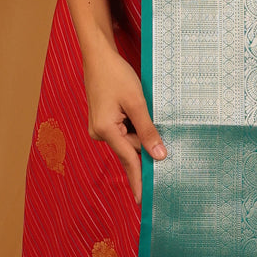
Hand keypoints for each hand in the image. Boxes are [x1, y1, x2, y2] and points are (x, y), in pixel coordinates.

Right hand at [81, 40, 165, 204]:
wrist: (98, 56)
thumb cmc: (116, 75)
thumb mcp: (137, 103)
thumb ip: (148, 131)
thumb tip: (159, 156)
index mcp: (105, 130)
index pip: (128, 160)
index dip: (139, 180)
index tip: (143, 200)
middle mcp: (99, 133)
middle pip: (130, 149)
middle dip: (145, 144)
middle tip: (151, 125)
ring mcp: (99, 128)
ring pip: (128, 140)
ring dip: (140, 131)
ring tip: (135, 105)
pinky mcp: (103, 122)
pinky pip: (123, 132)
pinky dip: (133, 127)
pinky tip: (133, 109)